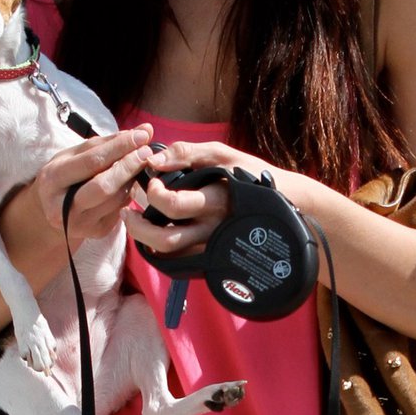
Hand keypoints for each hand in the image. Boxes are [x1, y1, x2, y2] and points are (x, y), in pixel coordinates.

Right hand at [32, 126, 157, 250]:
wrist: (50, 211)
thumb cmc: (64, 176)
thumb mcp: (73, 155)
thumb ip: (105, 143)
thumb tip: (142, 131)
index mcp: (53, 180)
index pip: (91, 162)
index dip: (119, 148)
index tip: (141, 136)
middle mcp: (63, 206)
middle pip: (104, 186)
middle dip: (129, 166)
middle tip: (146, 151)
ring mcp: (80, 223)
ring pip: (116, 200)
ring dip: (132, 180)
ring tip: (141, 164)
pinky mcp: (96, 232)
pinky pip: (120, 210)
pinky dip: (129, 193)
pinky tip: (131, 183)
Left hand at [124, 136, 314, 260]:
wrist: (286, 204)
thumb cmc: (251, 175)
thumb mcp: (223, 154)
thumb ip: (187, 153)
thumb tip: (154, 160)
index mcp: (214, 201)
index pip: (173, 204)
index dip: (153, 194)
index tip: (151, 182)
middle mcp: (212, 229)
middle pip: (166, 240)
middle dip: (138, 227)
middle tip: (129, 211)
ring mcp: (212, 246)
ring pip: (171, 256)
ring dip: (145, 240)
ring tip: (136, 222)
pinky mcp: (212, 256)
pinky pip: (180, 261)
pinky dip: (160, 250)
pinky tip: (154, 234)